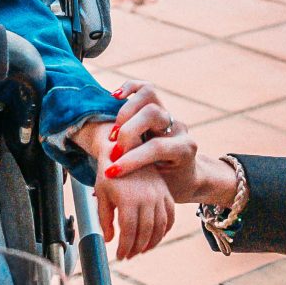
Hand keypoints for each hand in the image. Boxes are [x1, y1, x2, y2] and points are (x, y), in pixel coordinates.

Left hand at [95, 166, 174, 259]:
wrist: (124, 149)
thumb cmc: (108, 174)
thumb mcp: (101, 194)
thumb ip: (104, 219)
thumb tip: (110, 239)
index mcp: (128, 199)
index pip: (129, 232)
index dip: (124, 247)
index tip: (119, 256)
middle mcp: (147, 197)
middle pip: (145, 232)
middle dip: (136, 248)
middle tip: (128, 255)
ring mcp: (159, 194)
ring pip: (160, 226)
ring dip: (151, 242)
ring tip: (141, 250)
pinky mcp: (166, 192)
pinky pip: (170, 216)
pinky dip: (165, 230)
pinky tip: (156, 237)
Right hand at [99, 82, 205, 202]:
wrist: (188, 176)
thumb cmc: (171, 188)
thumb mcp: (158, 192)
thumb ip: (135, 189)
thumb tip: (97, 196)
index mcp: (183, 149)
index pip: (156, 146)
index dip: (131, 159)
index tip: (111, 172)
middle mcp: (178, 128)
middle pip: (152, 113)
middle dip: (128, 131)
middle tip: (114, 150)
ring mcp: (168, 115)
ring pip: (148, 95)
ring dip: (125, 111)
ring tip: (113, 132)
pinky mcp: (159, 107)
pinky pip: (144, 88)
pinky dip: (129, 88)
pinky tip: (115, 97)